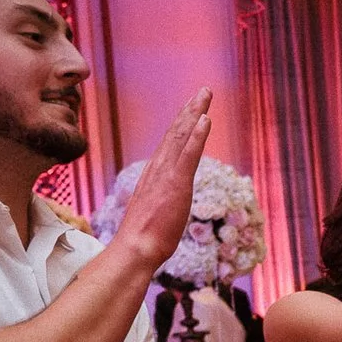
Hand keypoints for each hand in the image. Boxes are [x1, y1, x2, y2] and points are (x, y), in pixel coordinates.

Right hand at [112, 89, 214, 275]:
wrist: (135, 249)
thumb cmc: (145, 239)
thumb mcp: (155, 214)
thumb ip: (161, 202)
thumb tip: (165, 205)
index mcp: (154, 175)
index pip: (170, 144)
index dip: (182, 124)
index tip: (192, 109)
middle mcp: (158, 169)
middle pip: (176, 132)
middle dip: (190, 110)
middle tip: (203, 91)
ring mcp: (166, 175)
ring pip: (181, 136)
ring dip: (195, 113)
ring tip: (205, 95)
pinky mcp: (175, 185)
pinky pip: (188, 155)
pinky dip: (197, 136)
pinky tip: (205, 120)